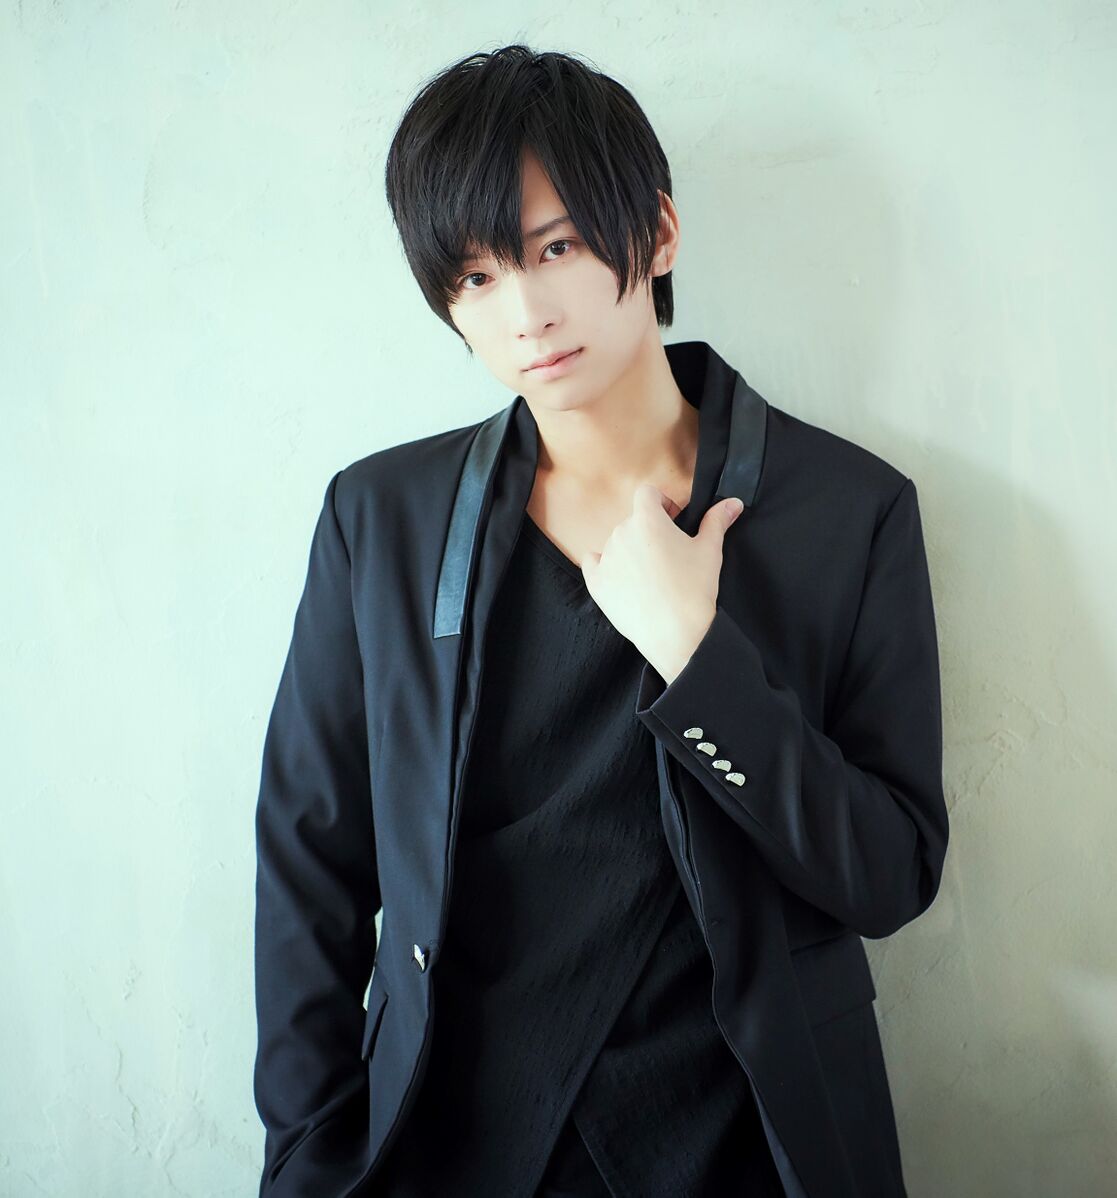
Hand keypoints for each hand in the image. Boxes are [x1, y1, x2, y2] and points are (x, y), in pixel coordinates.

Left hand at [581, 484, 744, 683]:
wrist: (676, 632)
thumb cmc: (694, 589)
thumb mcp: (710, 550)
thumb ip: (717, 520)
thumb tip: (732, 503)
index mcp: (647, 520)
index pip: (647, 493)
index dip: (662, 503)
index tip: (674, 521)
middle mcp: (621, 533)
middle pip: (633, 521)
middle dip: (650, 532)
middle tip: (669, 556)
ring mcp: (606, 558)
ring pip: (617, 543)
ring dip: (632, 551)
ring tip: (652, 576)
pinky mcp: (596, 582)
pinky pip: (594, 563)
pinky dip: (606, 566)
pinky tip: (623, 578)